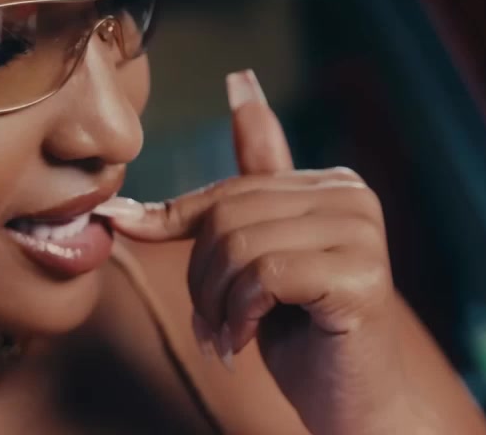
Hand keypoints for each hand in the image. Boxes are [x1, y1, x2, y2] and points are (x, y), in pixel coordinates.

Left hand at [98, 70, 416, 434]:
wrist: (355, 407)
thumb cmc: (304, 334)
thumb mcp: (265, 255)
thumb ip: (250, 187)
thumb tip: (241, 84)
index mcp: (332, 184)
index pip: (230, 191)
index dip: (176, 221)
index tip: (122, 223)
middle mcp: (354, 197)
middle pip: (229, 218)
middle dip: (202, 280)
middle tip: (211, 326)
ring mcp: (363, 234)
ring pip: (240, 247)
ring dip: (218, 306)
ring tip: (230, 337)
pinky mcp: (361, 276)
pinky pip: (264, 275)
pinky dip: (241, 316)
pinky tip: (248, 342)